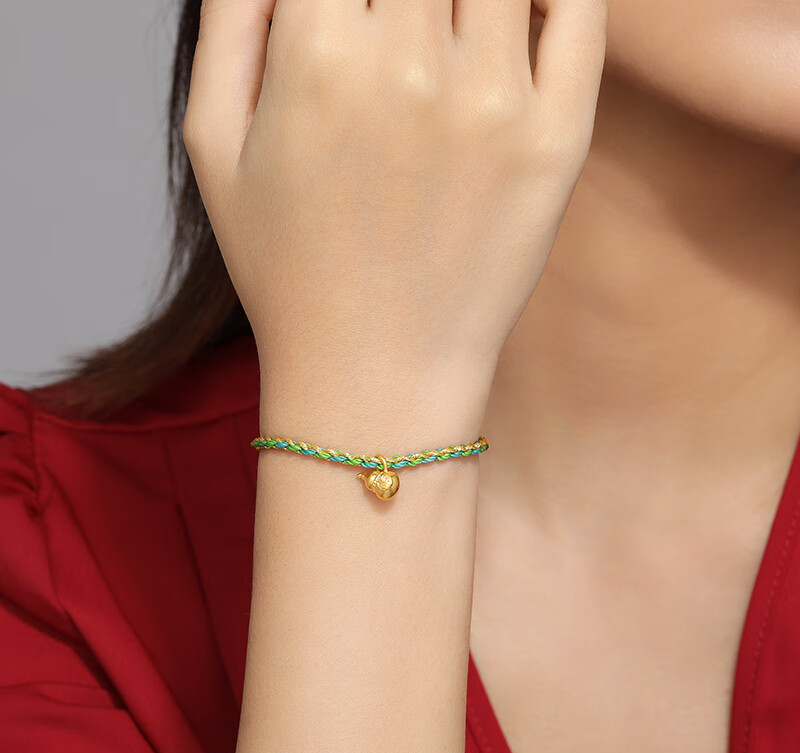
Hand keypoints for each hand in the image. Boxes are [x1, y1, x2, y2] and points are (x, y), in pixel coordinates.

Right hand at [184, 0, 606, 379]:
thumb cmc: (286, 269)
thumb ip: (230, 18)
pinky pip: (582, 13)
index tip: (348, 8)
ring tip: (444, 26)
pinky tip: (522, 8)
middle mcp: (412, 66)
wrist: (374, 372)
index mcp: (317, 57)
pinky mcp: (556, 142)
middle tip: (396, 21)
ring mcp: (496, 103)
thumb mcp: (213, 145)